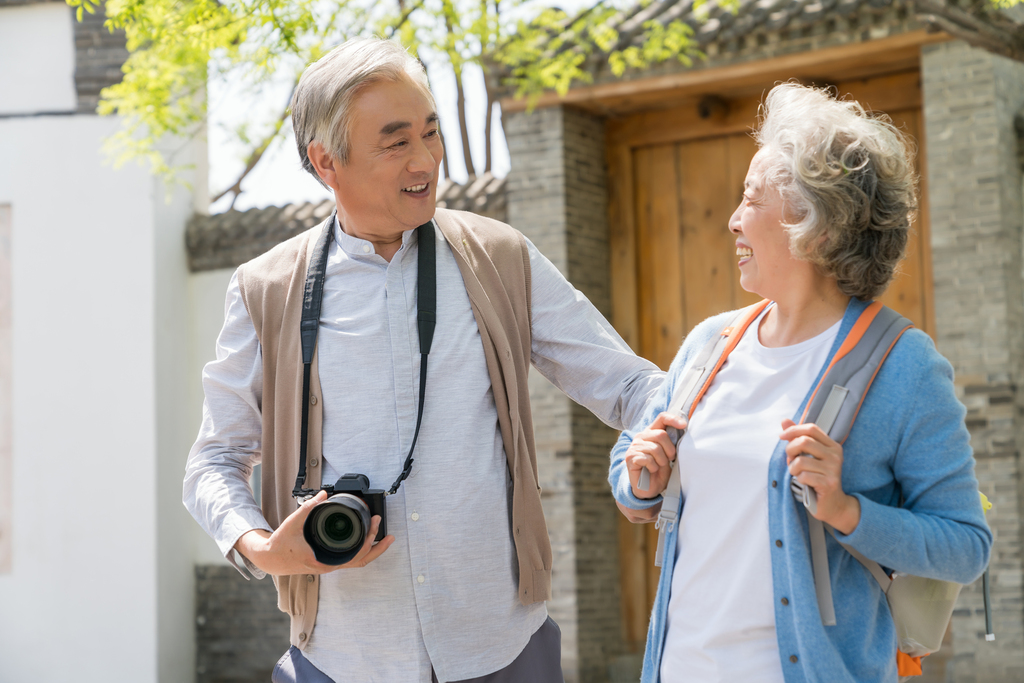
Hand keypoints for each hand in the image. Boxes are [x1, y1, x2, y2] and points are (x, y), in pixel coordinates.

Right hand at [234, 490, 394, 575]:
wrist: (270, 559)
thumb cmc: (281, 544)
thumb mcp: (293, 523)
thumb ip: (309, 507)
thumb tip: (325, 493)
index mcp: (323, 561)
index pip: (354, 554)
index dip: (368, 539)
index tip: (374, 523)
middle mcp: (329, 566)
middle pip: (361, 561)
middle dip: (378, 547)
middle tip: (388, 532)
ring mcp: (330, 565)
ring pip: (358, 562)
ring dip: (373, 551)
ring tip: (385, 538)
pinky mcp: (328, 562)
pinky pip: (351, 559)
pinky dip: (362, 551)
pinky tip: (368, 541)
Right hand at [624, 412, 687, 499]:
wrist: (649, 488)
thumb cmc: (660, 469)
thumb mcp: (669, 454)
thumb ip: (672, 443)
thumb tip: (682, 431)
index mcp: (652, 432)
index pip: (662, 418)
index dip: (673, 419)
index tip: (684, 425)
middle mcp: (641, 436)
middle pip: (661, 434)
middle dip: (670, 449)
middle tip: (670, 459)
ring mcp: (634, 446)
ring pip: (655, 448)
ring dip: (661, 460)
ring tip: (659, 466)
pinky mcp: (630, 458)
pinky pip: (647, 459)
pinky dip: (653, 466)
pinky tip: (651, 470)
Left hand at [781, 419, 860, 533]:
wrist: (833, 504)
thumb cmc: (818, 478)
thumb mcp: (809, 456)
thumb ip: (797, 438)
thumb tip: (784, 421)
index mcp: (832, 446)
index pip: (811, 429)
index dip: (794, 430)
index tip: (782, 437)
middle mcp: (835, 455)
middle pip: (804, 441)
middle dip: (790, 450)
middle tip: (790, 460)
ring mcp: (833, 469)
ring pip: (801, 461)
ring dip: (793, 468)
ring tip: (797, 474)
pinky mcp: (828, 483)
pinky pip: (804, 476)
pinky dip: (798, 479)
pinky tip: (804, 483)